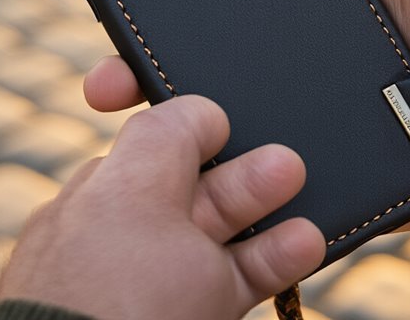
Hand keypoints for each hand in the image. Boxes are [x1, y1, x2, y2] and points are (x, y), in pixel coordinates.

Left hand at [0, 95, 324, 319]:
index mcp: (104, 191)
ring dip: (268, 209)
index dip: (197, 127)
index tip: (230, 121)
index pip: (157, 143)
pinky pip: (243, 276)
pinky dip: (276, 259)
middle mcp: (130, 234)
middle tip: (288, 160)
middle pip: (201, 185)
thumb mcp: (134, 187)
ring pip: (226, 233)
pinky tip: (304, 243)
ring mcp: (163, 280)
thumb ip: (169, 133)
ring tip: (303, 190)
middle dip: (246, 167)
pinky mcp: (195, 314)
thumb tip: (203, 111)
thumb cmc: (108, 285)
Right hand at [83, 0, 409, 229]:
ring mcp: (321, 129)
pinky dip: (254, 200)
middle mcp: (298, 72)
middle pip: (207, 88)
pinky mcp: (352, 182)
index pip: (214, 13)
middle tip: (106, 89)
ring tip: (150, 150)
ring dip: (189, 153)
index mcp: (300, 10)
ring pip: (237, 150)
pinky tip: (217, 197)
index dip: (157, 11)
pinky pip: (293, 197)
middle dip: (148, 91)